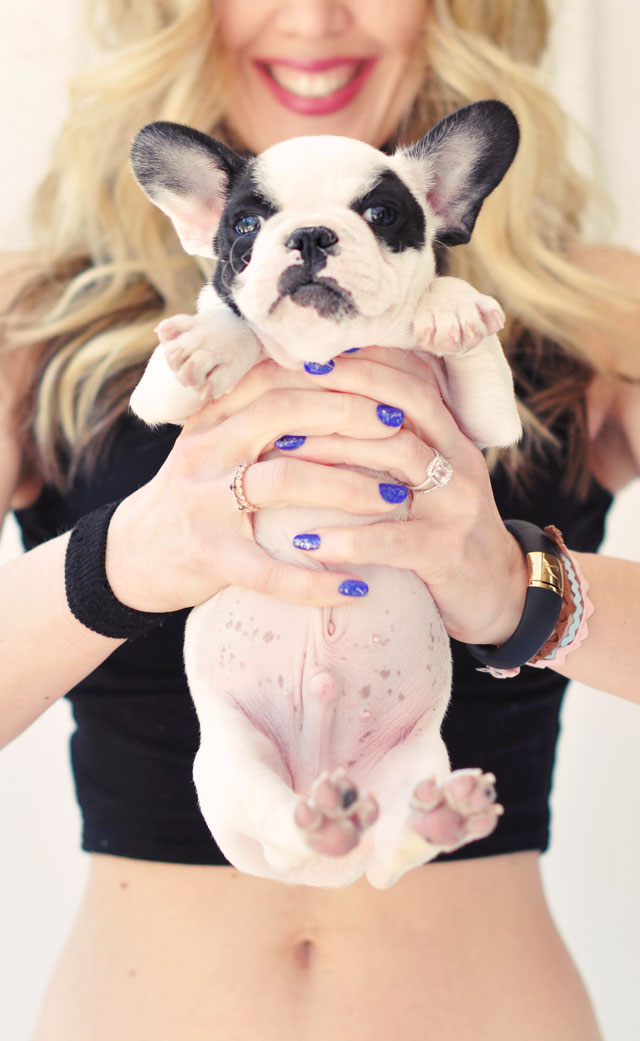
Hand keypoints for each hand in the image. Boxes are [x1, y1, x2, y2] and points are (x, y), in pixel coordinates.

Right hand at [105, 359, 408, 612]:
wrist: (134, 554)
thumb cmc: (197, 492)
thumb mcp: (219, 440)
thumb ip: (261, 411)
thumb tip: (338, 378)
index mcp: (214, 415)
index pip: (279, 377)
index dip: (337, 379)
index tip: (389, 388)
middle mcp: (206, 448)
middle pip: (283, 414)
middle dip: (350, 419)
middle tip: (402, 433)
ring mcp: (202, 502)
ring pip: (280, 482)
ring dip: (347, 489)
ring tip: (396, 500)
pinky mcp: (205, 555)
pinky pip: (266, 571)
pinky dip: (314, 582)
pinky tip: (356, 589)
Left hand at [270, 347, 527, 645]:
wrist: (498, 592)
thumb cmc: (443, 529)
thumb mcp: (428, 477)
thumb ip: (393, 442)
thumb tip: (330, 405)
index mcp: (449, 436)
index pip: (411, 379)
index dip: (362, 362)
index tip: (308, 354)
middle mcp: (458, 458)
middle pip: (407, 402)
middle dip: (344, 390)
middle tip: (284, 391)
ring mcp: (457, 503)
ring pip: (399, 456)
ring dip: (334, 450)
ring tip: (280, 454)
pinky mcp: (447, 551)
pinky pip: (394, 539)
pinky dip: (348, 538)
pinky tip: (307, 542)